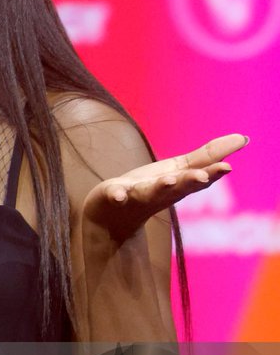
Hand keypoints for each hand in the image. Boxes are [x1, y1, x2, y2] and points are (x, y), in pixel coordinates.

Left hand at [81, 133, 248, 243]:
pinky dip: (117, 196)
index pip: (198, 178)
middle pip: (178, 186)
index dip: (212, 173)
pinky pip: (114, 195)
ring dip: (161, 187)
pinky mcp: (112, 196)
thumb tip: (243, 138)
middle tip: (204, 176)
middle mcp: (161, 192)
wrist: (111, 216)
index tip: (227, 167)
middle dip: (191, 181)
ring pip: (150, 192)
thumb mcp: (180, 170)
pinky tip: (118, 195)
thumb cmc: (150, 189)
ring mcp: (136, 195)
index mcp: (178, 183)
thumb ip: (208, 156)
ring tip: (168, 180)